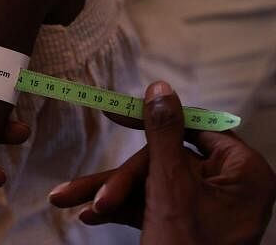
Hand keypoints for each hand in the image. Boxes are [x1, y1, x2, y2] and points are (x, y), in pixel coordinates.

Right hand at [49, 81, 275, 244]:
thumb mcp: (169, 187)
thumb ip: (164, 134)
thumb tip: (161, 90)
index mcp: (241, 173)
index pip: (193, 129)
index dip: (153, 121)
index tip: (117, 113)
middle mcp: (226, 186)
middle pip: (163, 162)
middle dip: (122, 182)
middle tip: (96, 198)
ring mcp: (205, 206)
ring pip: (150, 185)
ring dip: (111, 195)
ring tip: (69, 201)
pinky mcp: (185, 222)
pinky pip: (151, 204)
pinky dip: (122, 209)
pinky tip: (90, 215)